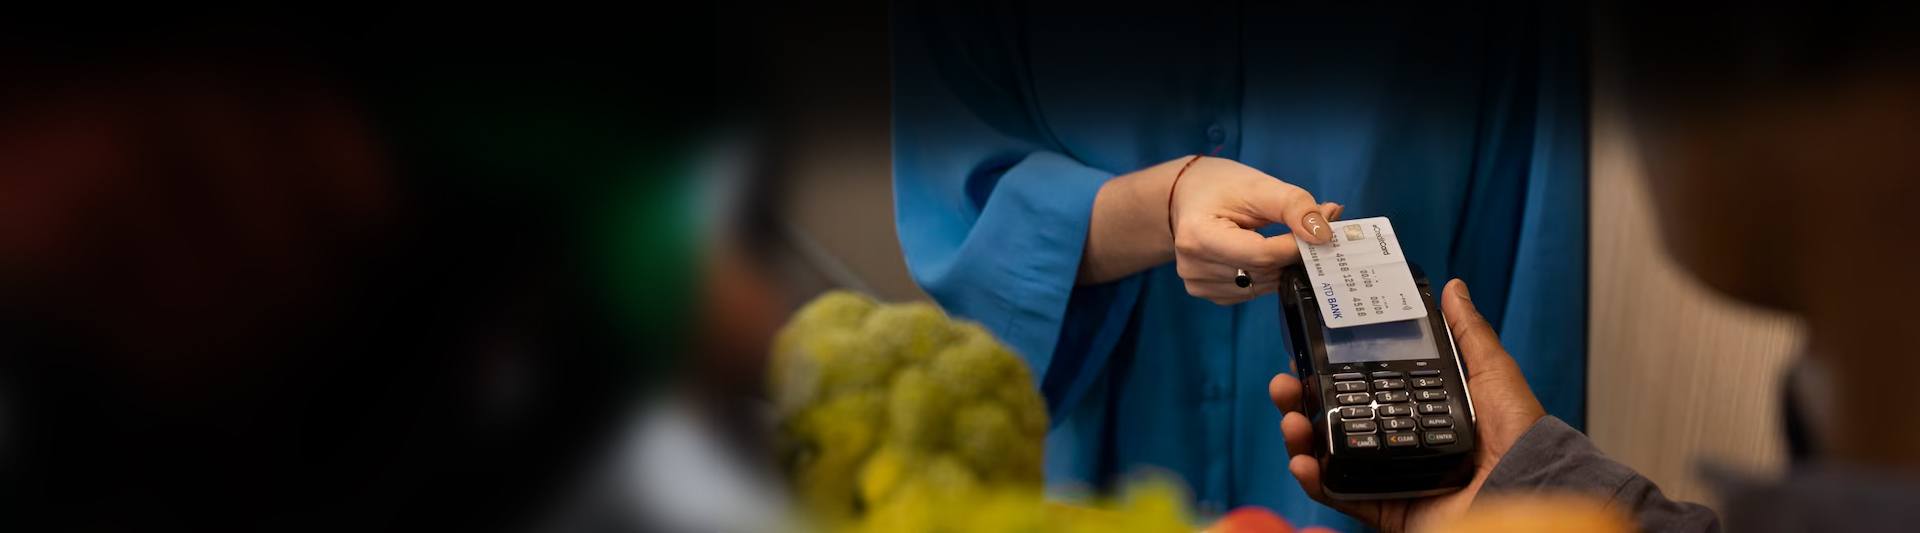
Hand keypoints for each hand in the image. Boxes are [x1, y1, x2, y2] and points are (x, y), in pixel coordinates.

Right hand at [1170, 157, 1341, 304]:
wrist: (1187, 196)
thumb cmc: (1220, 186)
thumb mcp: (1258, 185)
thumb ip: (1294, 207)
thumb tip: (1324, 235)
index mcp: (1198, 236)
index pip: (1262, 255)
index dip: (1296, 247)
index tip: (1324, 233)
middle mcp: (1193, 267)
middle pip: (1263, 272)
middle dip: (1294, 255)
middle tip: (1312, 233)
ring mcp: (1198, 284)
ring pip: (1262, 285)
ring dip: (1283, 267)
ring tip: (1286, 241)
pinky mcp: (1208, 293)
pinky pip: (1252, 291)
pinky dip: (1268, 275)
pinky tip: (1266, 255)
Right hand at [1267, 279, 1546, 532]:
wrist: (1525, 487)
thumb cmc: (1518, 435)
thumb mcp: (1492, 372)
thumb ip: (1469, 333)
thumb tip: (1454, 287)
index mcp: (1416, 410)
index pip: (1360, 387)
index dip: (1329, 372)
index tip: (1305, 353)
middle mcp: (1397, 442)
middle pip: (1334, 419)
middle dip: (1300, 402)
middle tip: (1284, 384)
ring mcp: (1387, 476)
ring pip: (1328, 455)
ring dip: (1300, 438)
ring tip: (1290, 422)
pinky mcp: (1384, 507)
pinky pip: (1340, 495)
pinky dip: (1315, 481)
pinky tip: (1302, 463)